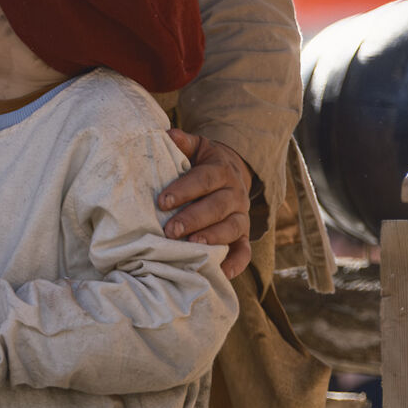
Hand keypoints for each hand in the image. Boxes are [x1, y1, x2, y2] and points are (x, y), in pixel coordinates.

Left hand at [159, 132, 252, 278]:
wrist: (231, 172)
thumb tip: (169, 134)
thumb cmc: (203, 163)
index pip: (204, 180)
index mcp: (221, 171)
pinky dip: (237, 262)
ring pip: (232, 228)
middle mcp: (235, 194)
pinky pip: (245, 250)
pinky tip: (222, 273)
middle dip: (194, 219)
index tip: (162, 201)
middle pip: (217, 207)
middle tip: (170, 230)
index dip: (184, 190)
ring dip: (212, 238)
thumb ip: (184, 142)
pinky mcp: (244, 235)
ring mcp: (241, 216)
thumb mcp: (197, 148)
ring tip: (192, 246)